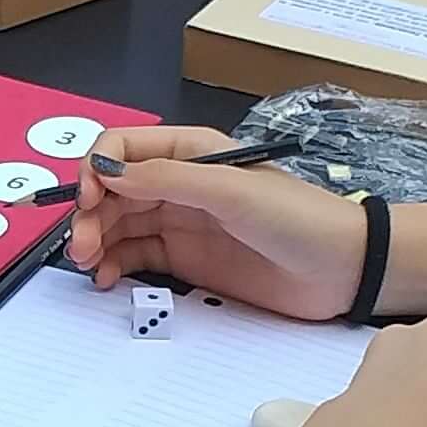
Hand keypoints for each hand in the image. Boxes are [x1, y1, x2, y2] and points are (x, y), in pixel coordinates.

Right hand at [66, 130, 368, 319]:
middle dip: (89, 213)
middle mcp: (179, 183)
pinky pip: (136, 256)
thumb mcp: (231, 191)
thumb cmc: (297, 218)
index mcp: (190, 151)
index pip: (123, 148)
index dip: (97, 170)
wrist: (343, 269)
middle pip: (113, 190)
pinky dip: (114, 265)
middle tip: (83, 249)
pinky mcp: (186, 260)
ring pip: (118, 224)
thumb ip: (168, 179)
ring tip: (91, 267)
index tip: (88, 201)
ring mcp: (181, 222)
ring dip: (96, 240)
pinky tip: (108, 279)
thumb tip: (107, 173)